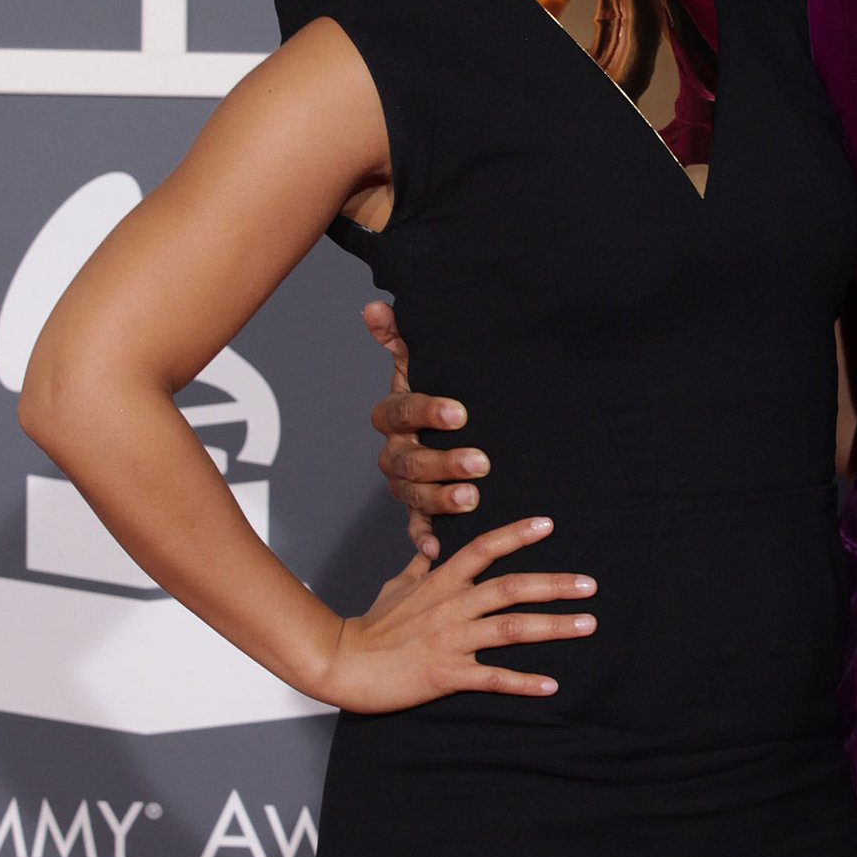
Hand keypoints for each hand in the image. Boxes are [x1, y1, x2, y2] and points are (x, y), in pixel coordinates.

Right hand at [317, 516, 595, 710]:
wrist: (342, 662)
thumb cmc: (369, 626)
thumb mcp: (395, 586)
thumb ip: (419, 566)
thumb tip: (429, 545)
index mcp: (441, 581)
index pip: (484, 548)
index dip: (516, 534)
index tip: (548, 524)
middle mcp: (452, 606)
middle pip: (510, 587)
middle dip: (555, 585)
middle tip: (590, 584)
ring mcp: (451, 640)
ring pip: (511, 628)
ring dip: (553, 626)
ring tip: (587, 624)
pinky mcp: (447, 674)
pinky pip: (493, 678)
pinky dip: (523, 682)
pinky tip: (551, 685)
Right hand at [363, 300, 485, 560]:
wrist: (466, 433)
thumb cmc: (446, 395)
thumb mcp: (429, 364)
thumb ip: (402, 338)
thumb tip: (375, 307)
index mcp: (395, 416)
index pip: (401, 411)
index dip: (427, 411)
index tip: (461, 412)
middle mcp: (395, 453)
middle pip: (408, 459)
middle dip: (443, 461)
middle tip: (481, 461)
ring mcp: (406, 486)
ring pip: (414, 494)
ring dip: (441, 499)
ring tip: (473, 498)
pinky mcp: (421, 515)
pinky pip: (416, 530)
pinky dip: (425, 540)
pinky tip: (438, 548)